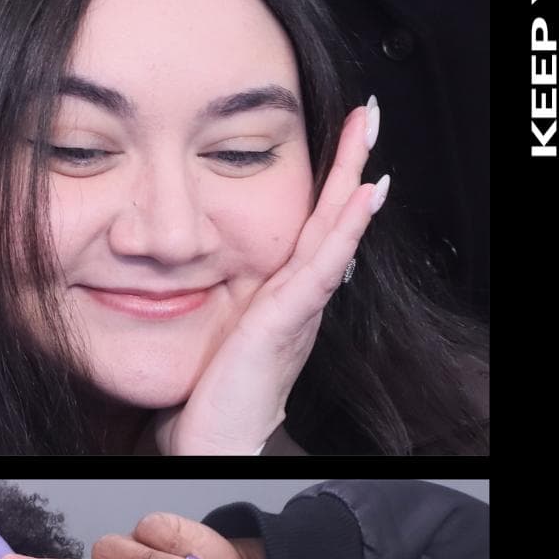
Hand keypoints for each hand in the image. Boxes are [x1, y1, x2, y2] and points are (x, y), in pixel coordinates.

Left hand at [155, 103, 389, 456]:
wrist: (213, 443)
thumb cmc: (209, 392)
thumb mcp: (216, 323)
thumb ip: (216, 288)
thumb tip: (187, 252)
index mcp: (281, 291)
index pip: (311, 221)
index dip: (330, 179)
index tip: (343, 134)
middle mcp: (297, 295)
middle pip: (330, 217)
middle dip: (350, 163)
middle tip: (368, 116)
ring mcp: (296, 307)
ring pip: (332, 234)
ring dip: (353, 185)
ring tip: (370, 143)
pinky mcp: (284, 321)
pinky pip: (319, 268)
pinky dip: (343, 232)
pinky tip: (359, 201)